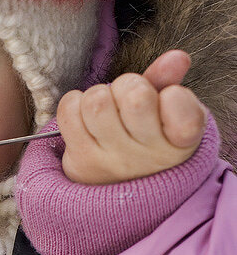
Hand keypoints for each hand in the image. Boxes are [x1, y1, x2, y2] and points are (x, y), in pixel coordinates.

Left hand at [58, 50, 207, 184]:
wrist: (118, 196)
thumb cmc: (145, 142)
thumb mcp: (167, 114)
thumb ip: (168, 83)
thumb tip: (177, 58)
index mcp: (181, 142)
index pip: (184, 115)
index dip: (175, 98)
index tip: (169, 101)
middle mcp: (148, 157)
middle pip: (135, 96)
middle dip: (129, 85)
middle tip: (128, 98)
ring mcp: (113, 162)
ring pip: (97, 102)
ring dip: (98, 94)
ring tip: (105, 108)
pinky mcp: (82, 162)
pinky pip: (69, 111)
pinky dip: (74, 102)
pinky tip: (84, 116)